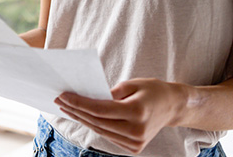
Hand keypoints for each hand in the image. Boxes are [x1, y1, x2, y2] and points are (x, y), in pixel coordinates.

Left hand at [54, 78, 185, 154]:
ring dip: (82, 119)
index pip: (100, 109)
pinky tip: (83, 117)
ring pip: (100, 130)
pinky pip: (108, 135)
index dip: (79, 103)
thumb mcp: (132, 83)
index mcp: (136, 113)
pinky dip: (94, 125)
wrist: (172, 107)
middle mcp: (136, 131)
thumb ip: (110, 92)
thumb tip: (88, 98)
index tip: (63, 95)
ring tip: (67, 108)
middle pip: (97, 121)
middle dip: (76, 110)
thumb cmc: (152, 90)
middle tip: (60, 100)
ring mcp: (135, 143)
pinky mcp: (133, 148)